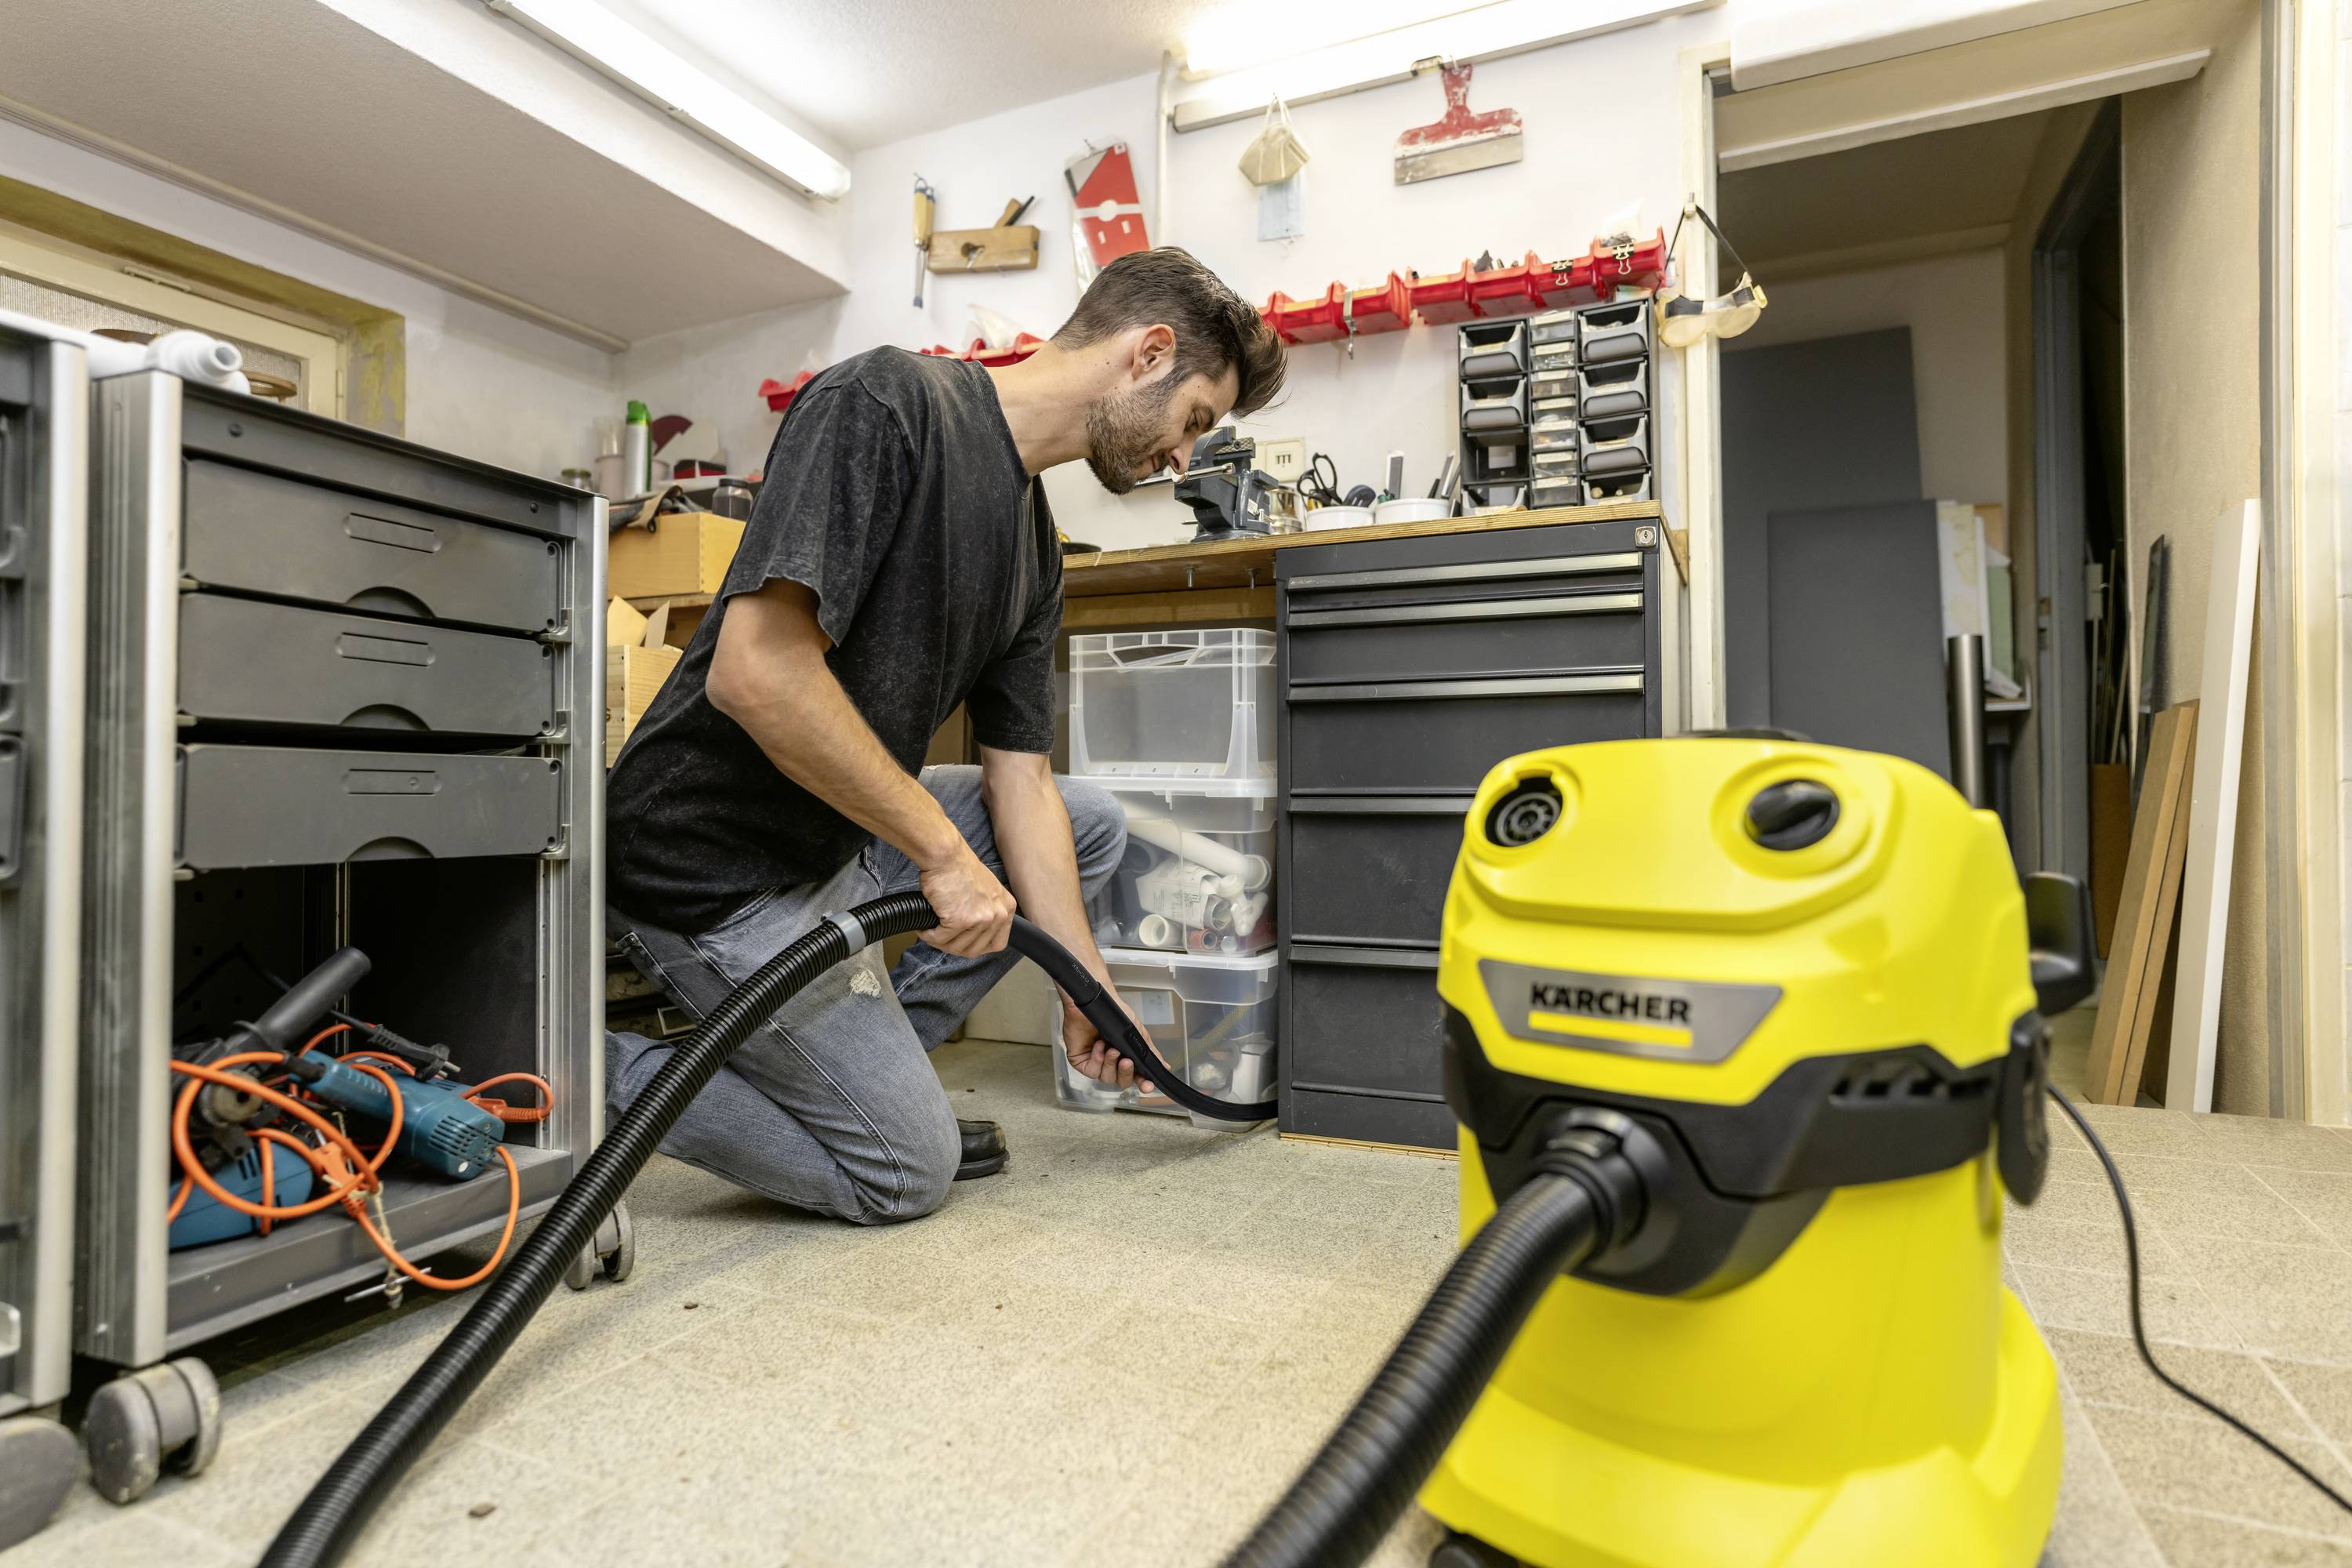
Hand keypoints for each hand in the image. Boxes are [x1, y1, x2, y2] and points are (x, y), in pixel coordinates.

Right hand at [916, 843, 1015, 957]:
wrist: (945, 855)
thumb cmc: (959, 867)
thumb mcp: (986, 890)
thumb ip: (987, 911)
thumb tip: (974, 933)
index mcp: (1006, 908)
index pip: (998, 943)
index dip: (978, 947)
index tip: (965, 943)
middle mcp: (998, 915)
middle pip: (975, 950)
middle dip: (955, 947)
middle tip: (942, 937)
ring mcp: (980, 919)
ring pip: (957, 947)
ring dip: (940, 942)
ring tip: (931, 931)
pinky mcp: (960, 920)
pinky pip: (940, 939)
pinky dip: (929, 936)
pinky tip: (925, 928)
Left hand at [1063, 992, 1155, 1093]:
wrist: (1096, 1000)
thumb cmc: (1115, 1012)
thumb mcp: (1138, 1033)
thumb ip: (1150, 1052)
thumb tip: (1164, 1066)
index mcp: (1126, 1057)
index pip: (1135, 1077)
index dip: (1142, 1083)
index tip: (1147, 1086)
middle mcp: (1111, 1062)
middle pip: (1121, 1081)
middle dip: (1125, 1073)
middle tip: (1127, 1061)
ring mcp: (1095, 1061)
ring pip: (1106, 1078)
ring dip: (1111, 1064)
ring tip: (1112, 1048)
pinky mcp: (1080, 1060)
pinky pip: (1091, 1070)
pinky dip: (1097, 1060)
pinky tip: (1099, 1046)